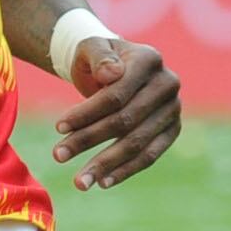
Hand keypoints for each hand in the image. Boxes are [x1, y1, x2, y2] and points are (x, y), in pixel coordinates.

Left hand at [53, 36, 183, 189]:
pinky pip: (150, 155)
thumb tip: (111, 75)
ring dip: (106, 164)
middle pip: (126, 121)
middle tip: (58, 156)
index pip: (116, 94)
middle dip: (89, 140)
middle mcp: (167, 84)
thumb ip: (99, 56)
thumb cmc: (98, 60)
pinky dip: (126, 171)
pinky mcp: (172, 130)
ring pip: (138, 143)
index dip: (87, 113)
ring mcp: (173, 109)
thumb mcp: (91, 48)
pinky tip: (103, 182)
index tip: (58, 127)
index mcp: (149, 59)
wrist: (115, 69)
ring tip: (79, 182)